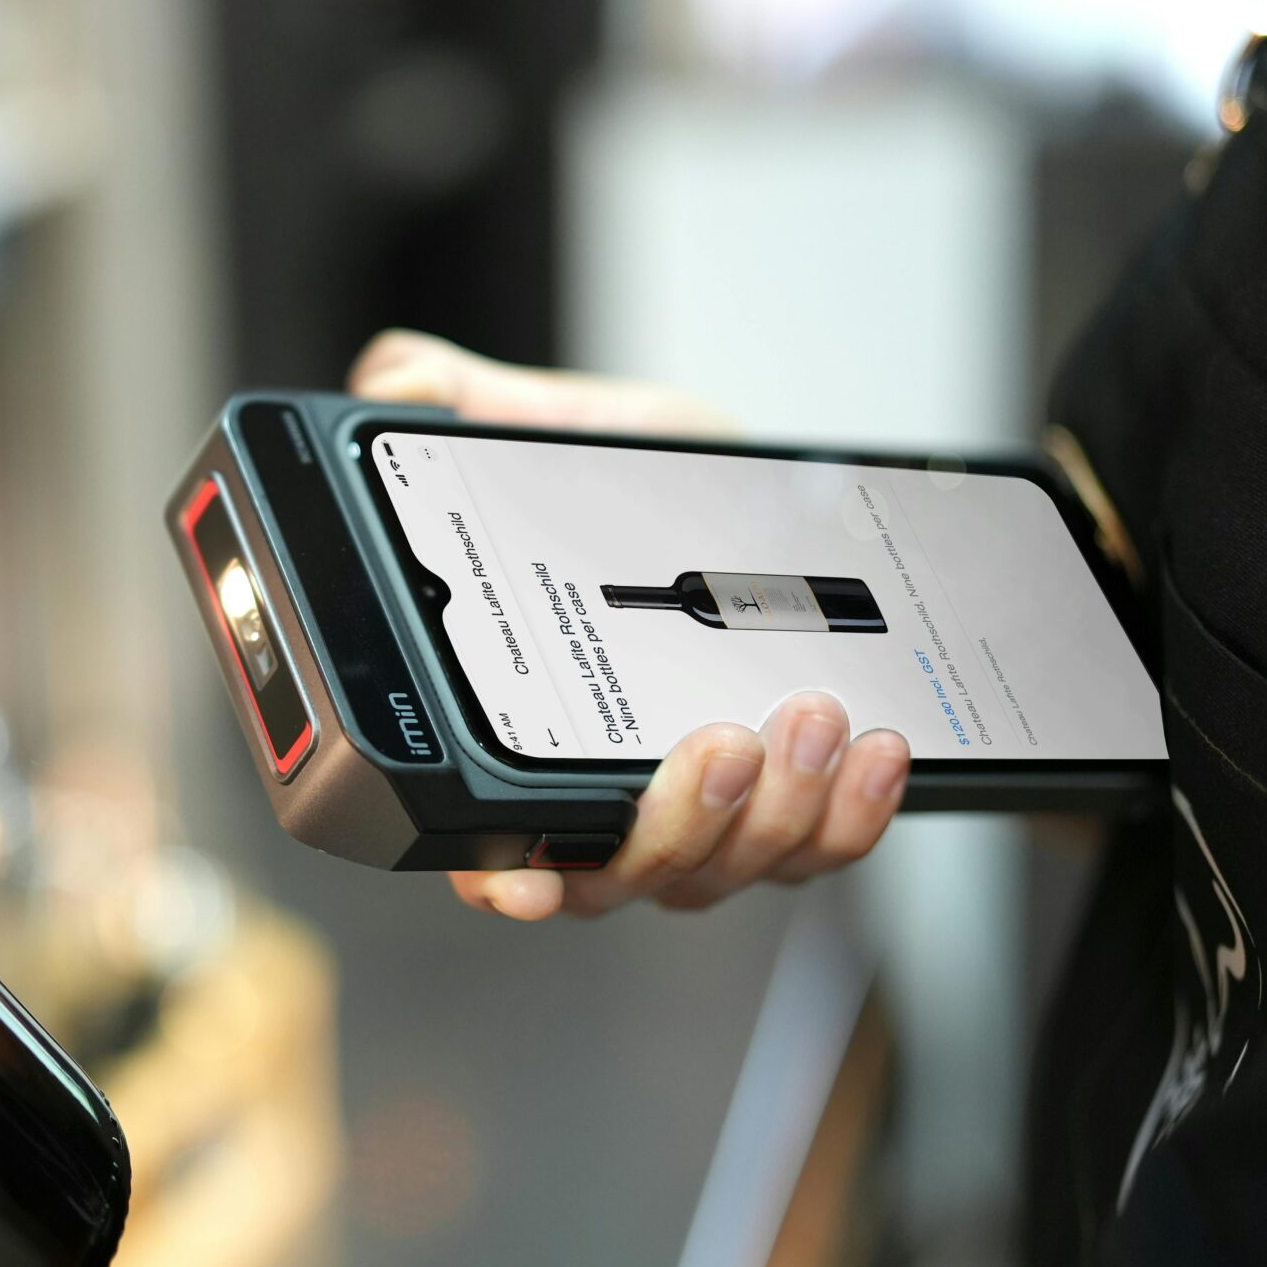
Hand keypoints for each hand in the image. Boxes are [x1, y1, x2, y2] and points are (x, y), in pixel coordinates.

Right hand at [349, 331, 910, 921]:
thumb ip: (466, 403)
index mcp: (516, 738)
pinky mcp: (785, 816)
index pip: (480, 842)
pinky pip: (814, 854)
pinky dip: (849, 816)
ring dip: (775, 810)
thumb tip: (392, 385)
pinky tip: (874, 746)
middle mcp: (597, 805)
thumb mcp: (562, 430)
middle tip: (723, 740)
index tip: (522, 881)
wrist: (782, 499)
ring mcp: (694, 823)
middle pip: (616, 878)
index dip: (493, 874)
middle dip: (676, 825)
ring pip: (719, 871)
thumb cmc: (656, 486)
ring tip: (813, 713)